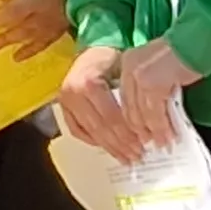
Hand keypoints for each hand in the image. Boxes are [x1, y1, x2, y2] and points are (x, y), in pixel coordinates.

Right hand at [54, 43, 135, 157]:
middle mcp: (73, 93)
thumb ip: (131, 97)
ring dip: (109, 147)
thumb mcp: (124, 70)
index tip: (142, 145)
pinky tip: (106, 147)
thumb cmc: (111, 58)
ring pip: (89, 132)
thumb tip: (147, 125)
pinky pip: (77, 131)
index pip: (111, 117)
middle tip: (136, 156)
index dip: (127, 134)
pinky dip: (92, 141)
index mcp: (89, 82)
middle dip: (120, 145)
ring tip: (125, 158)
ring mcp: (65, 101)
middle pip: (100, 128)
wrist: (92, 51)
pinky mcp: (63, 108)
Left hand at [111, 36, 195, 153]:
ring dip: (153, 132)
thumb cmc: (185, 51)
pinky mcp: (154, 84)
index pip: (124, 98)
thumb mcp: (158, 68)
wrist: (198, 38)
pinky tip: (170, 136)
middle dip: (139, 131)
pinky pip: (156, 113)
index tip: (137, 136)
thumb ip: (149, 87)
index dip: (131, 121)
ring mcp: (140, 76)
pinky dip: (163, 127)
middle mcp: (129, 68)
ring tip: (162, 144)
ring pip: (142, 114)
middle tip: (148, 146)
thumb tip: (149, 115)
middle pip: (129, 108)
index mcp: (127, 63)